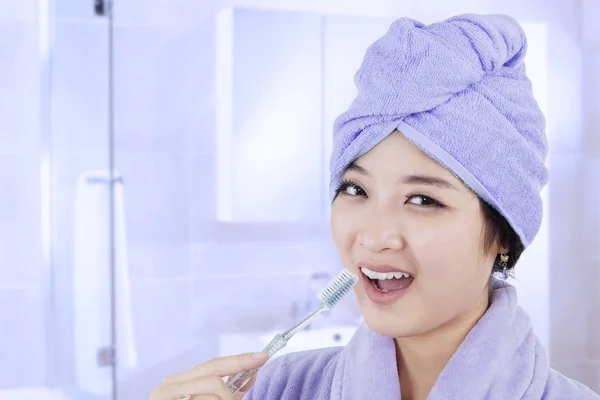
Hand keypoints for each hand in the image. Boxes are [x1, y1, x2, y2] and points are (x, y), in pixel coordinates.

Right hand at [150, 352, 267, 399]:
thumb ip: (230, 389)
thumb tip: (252, 374)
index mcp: (179, 380)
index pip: (214, 364)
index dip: (240, 361)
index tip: (262, 357)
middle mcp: (169, 385)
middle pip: (214, 377)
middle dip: (231, 391)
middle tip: (237, 399)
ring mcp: (165, 397)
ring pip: (214, 393)